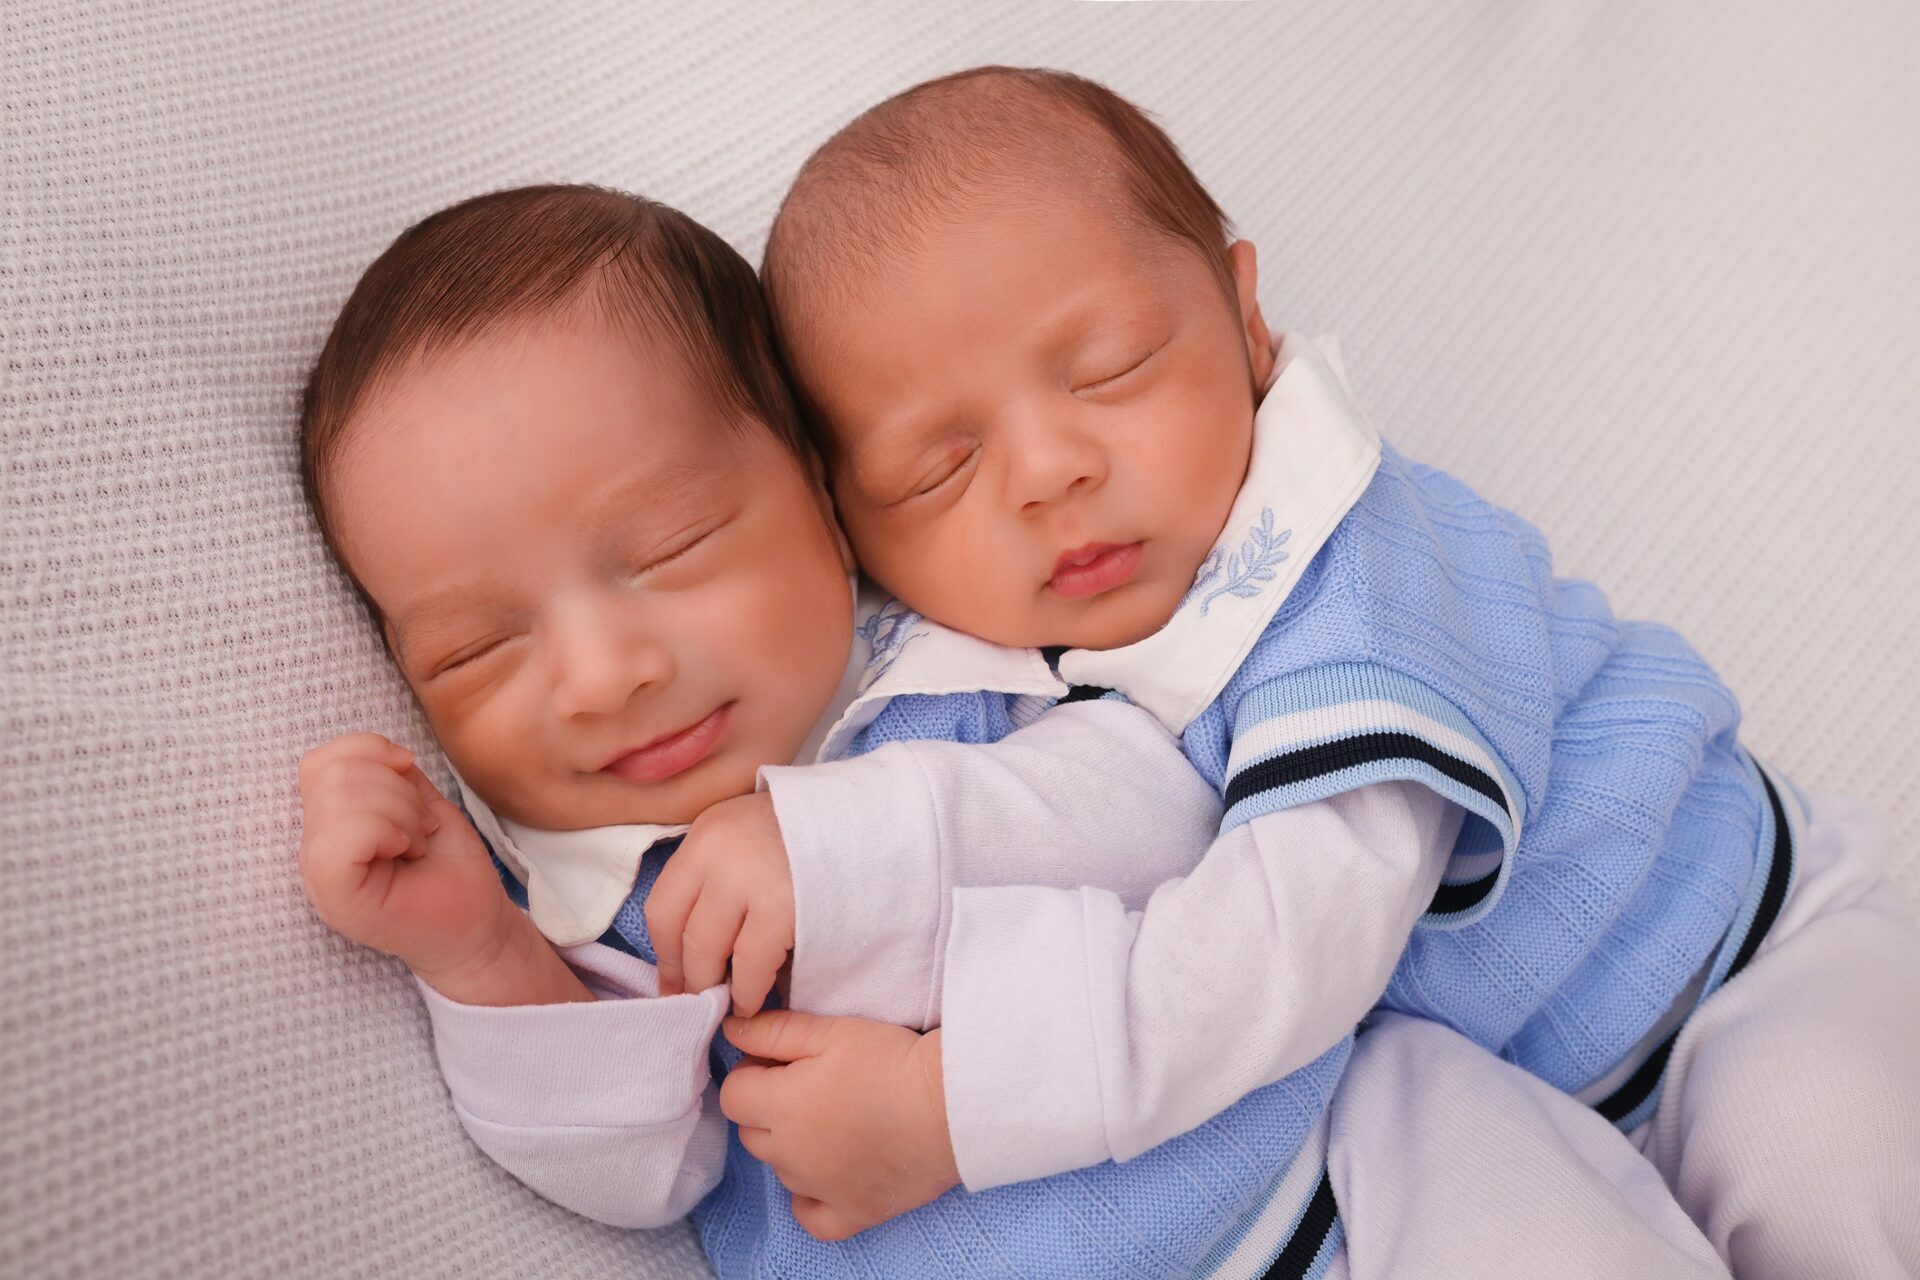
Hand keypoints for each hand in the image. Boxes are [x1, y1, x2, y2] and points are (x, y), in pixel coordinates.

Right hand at [297, 732, 511, 980]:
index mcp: (327, 824)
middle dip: (396, 789)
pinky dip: (390, 830)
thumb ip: (389, 772)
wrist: (476, 924)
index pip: (321, 760)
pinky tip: (406, 853)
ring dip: (400, 811)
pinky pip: (346, 833)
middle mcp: (312, 847)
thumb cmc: (448, 866)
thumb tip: (389, 753)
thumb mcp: (419, 801)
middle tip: (417, 829)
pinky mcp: (334, 895)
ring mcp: (317, 873)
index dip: (373, 754)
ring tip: (414, 844)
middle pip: (334, 772)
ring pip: (341, 794)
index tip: (410, 787)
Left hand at [645, 790, 792, 1015]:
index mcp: (707, 833)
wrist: (871, 822)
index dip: (664, 954)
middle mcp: (719, 853)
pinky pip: (751, 965)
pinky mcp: (783, 907)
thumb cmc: (812, 833)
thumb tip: (691, 947)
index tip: (670, 982)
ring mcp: (750, 879)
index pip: (661, 906)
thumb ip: (717, 874)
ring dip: (714, 987)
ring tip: (725, 1004)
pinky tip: (752, 1002)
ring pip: (709, 952)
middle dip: (688, 977)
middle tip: (696, 1002)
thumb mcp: (749, 833)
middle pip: (683, 934)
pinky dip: (747, 992)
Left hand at [720, 1010, 959, 1239]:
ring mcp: (821, 1189)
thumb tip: (731, 1029)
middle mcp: (792, 1155)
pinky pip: (811, 1218)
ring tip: (836, 1120)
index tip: (784, 1064)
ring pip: (781, 1170)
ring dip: (793, 1148)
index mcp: (783, 1106)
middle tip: (813, 1088)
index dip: (753, 1074)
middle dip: (769, 1110)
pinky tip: (828, 1173)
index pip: (733, 1095)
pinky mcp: (853, 1212)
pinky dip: (811, 1199)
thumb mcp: (832, 1032)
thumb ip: (774, 1031)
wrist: (952, 1104)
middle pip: (752, 1134)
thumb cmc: (892, 1061)